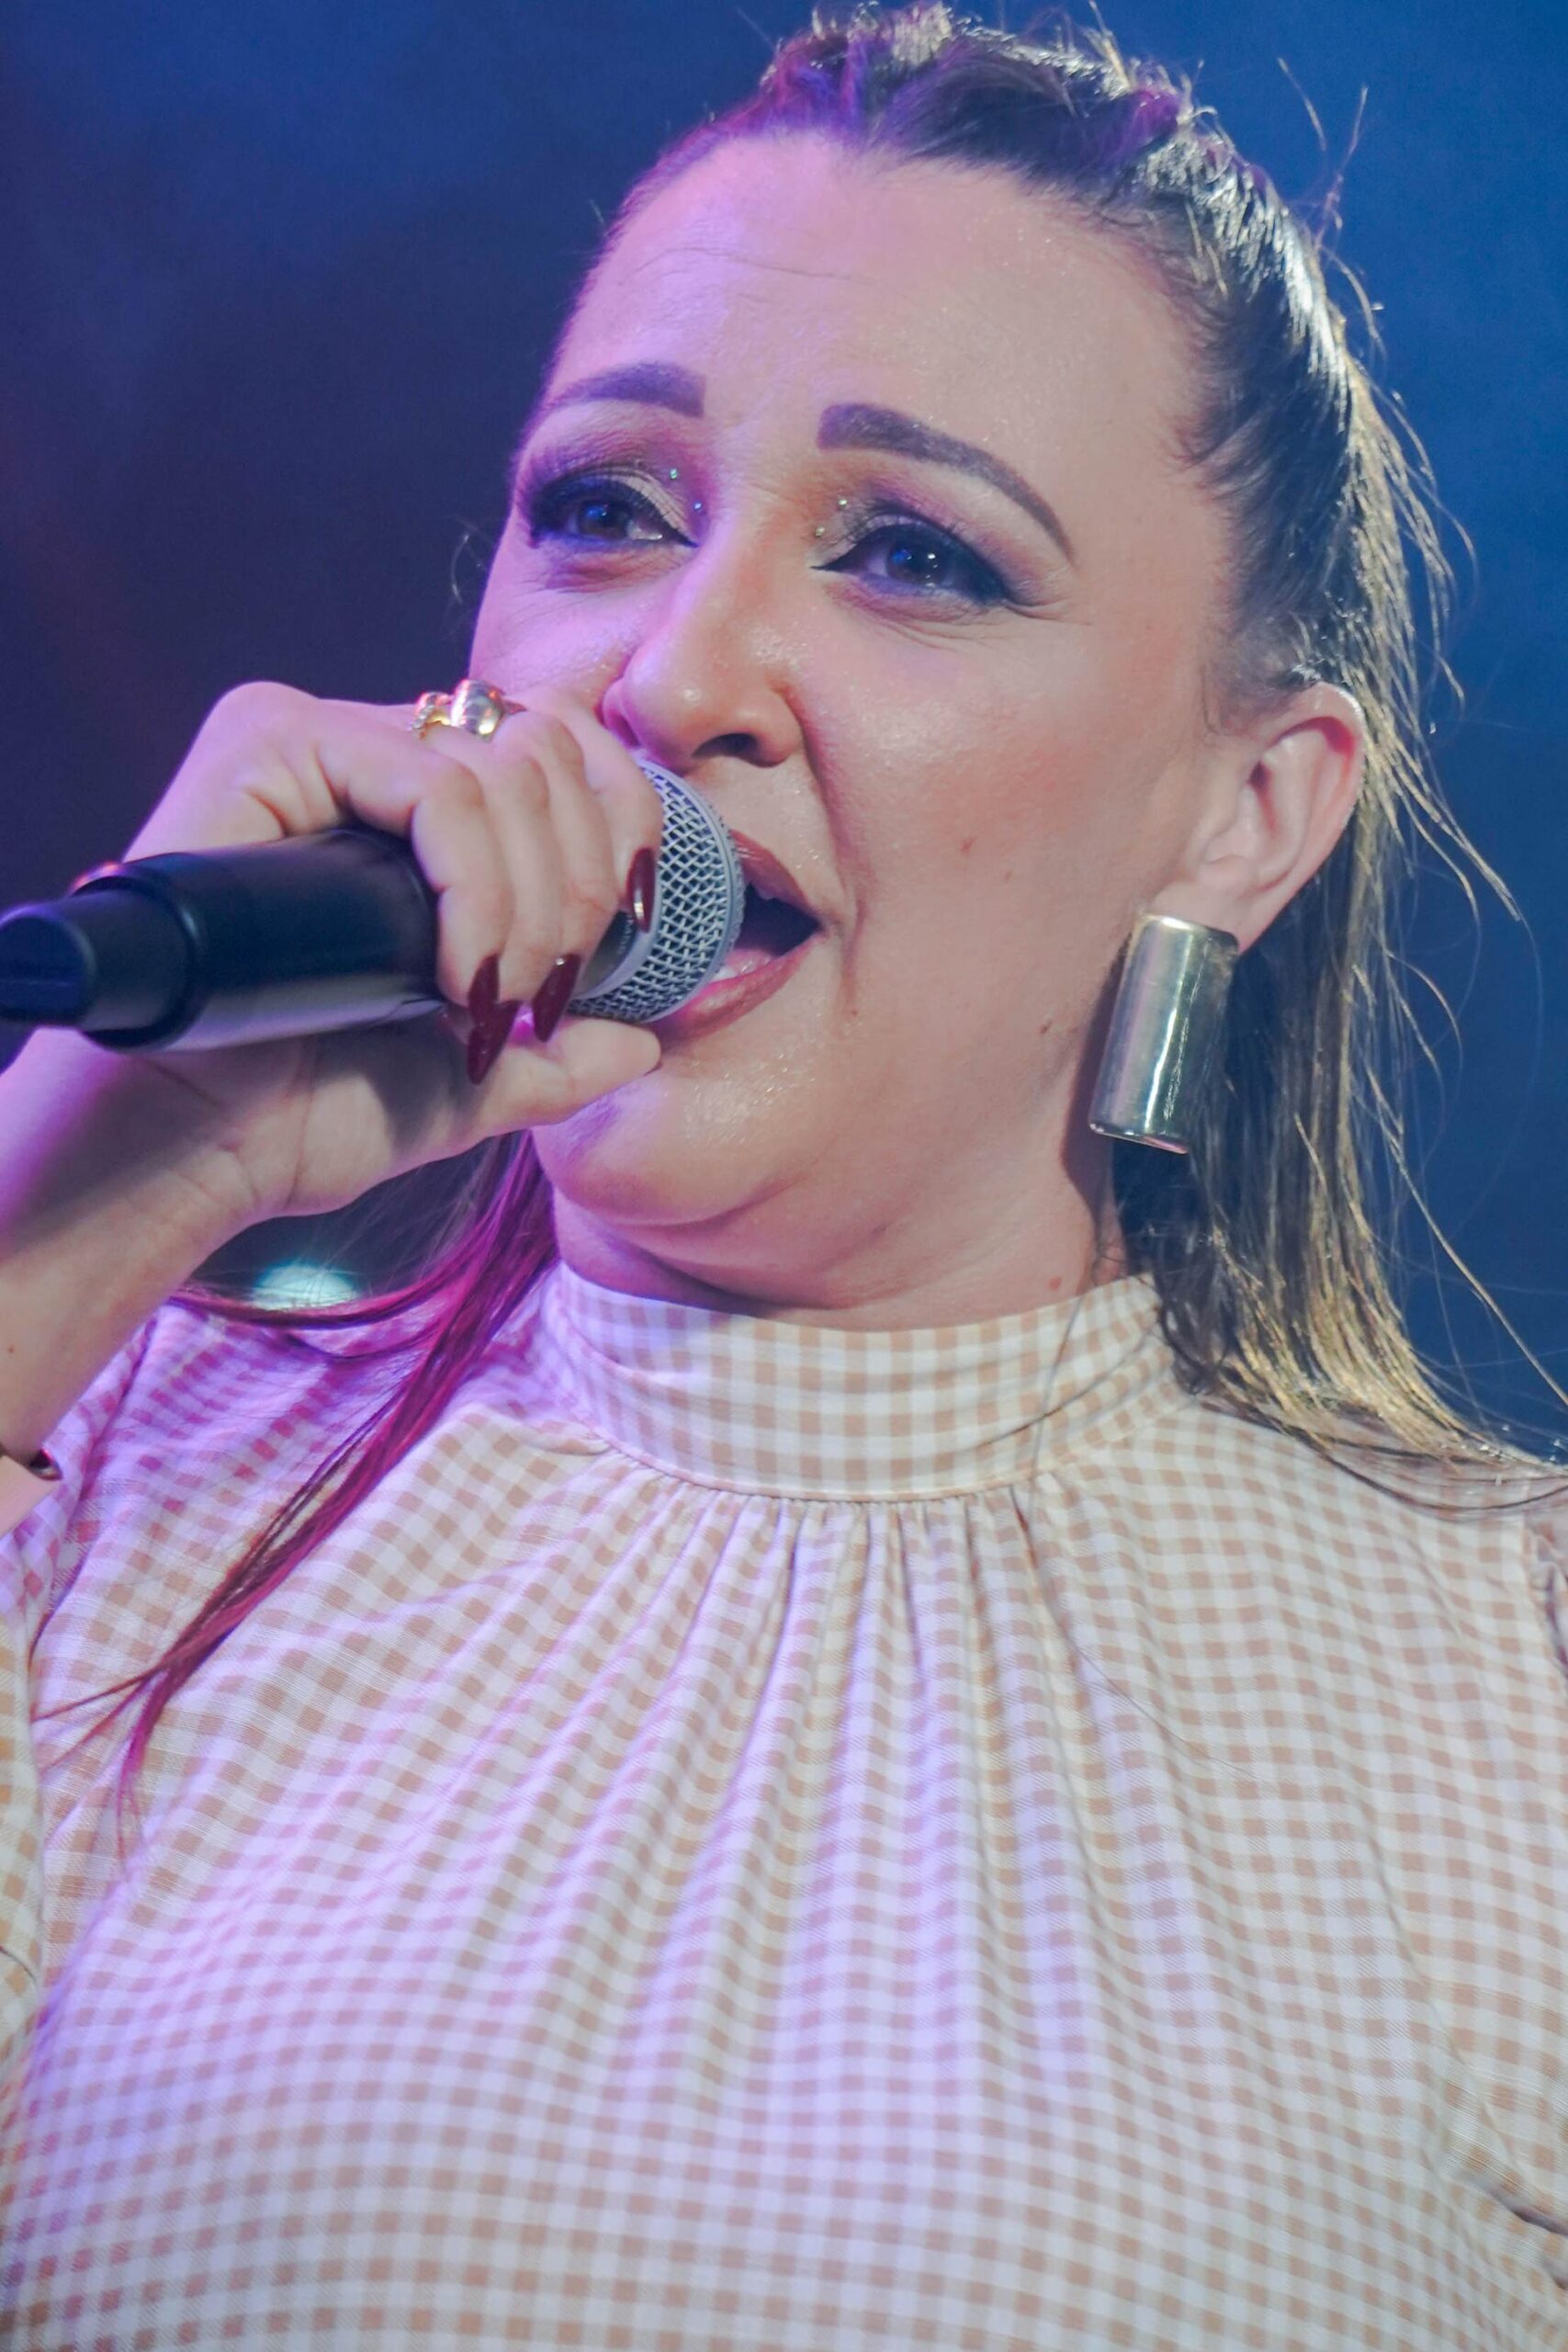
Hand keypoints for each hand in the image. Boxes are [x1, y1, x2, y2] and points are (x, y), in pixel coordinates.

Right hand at [32, 680, 664, 1236]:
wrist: (196, 1149)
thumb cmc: (305, 1113)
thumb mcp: (467, 1084)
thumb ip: (557, 1058)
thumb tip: (645, 1040)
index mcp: (411, 804)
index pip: (559, 746)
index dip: (623, 826)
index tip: (630, 937)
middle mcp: (366, 749)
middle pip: (547, 745)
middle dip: (583, 882)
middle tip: (546, 994)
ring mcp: (316, 739)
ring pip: (501, 765)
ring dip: (532, 901)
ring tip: (492, 1000)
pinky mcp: (268, 744)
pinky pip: (433, 786)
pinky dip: (475, 885)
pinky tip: (453, 975)